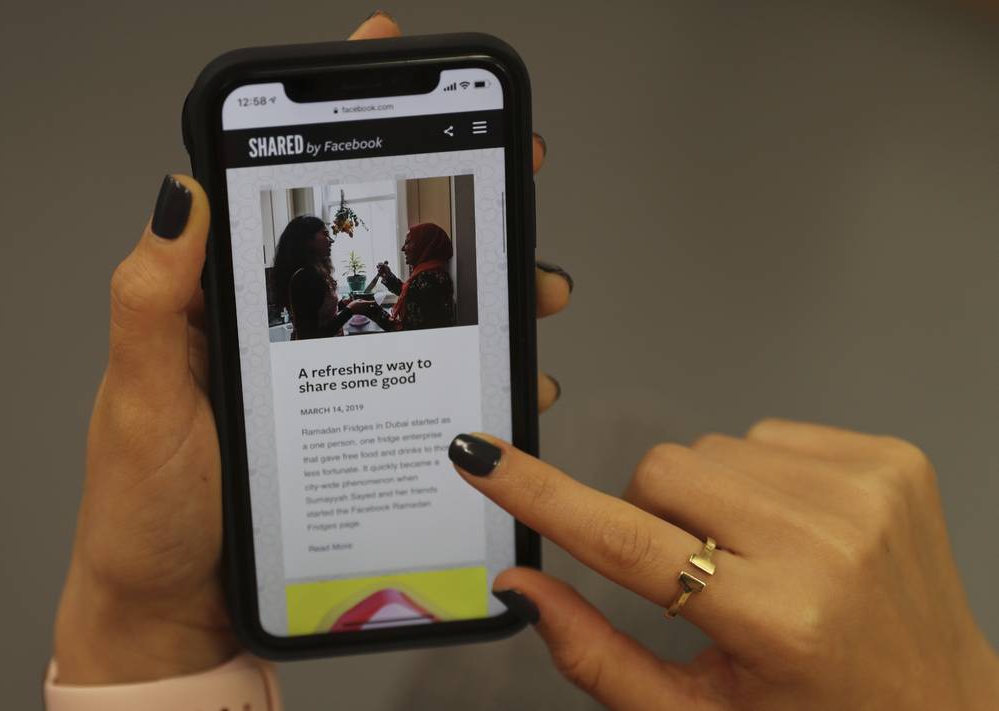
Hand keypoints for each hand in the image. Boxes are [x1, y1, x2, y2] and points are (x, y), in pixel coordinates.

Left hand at [53, 11, 569, 682]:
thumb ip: (157, 300)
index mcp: (228, 304)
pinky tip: (513, 374)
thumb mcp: (145, 399)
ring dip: (486, 289)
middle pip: (374, 245)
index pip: (285, 191)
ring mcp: (327, 378)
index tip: (388, 66)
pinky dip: (481, 370)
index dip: (340, 123)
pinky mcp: (357, 426)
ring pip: (419, 312)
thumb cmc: (150, 510)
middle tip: (513, 177)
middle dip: (450, 203)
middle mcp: (284, 330)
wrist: (182, 611)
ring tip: (534, 288)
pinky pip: (430, 382)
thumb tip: (182, 192)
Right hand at [448, 421, 998, 709]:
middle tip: (694, 575)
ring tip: (754, 557)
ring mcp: (867, 490)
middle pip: (662, 470)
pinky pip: (767, 433)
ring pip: (712, 447)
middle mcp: (828, 544)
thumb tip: (521, 587)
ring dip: (711, 499)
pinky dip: (760, 479)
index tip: (481, 456)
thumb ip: (596, 655)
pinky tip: (794, 531)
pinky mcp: (890, 458)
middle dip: (654, 518)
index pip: (625, 541)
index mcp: (776, 621)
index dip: (540, 496)